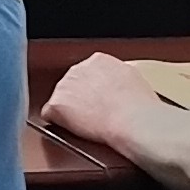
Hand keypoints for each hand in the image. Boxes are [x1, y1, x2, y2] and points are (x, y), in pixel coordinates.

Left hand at [40, 51, 155, 145]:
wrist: (132, 120)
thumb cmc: (139, 106)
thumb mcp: (134, 80)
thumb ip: (119, 77)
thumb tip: (119, 86)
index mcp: (99, 60)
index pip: (88, 73)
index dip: (93, 89)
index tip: (98, 99)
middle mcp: (78, 69)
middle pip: (72, 84)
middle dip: (79, 98)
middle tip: (93, 113)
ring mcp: (64, 87)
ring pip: (60, 99)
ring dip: (69, 110)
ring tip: (87, 123)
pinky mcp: (56, 105)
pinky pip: (50, 115)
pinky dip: (58, 123)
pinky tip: (74, 129)